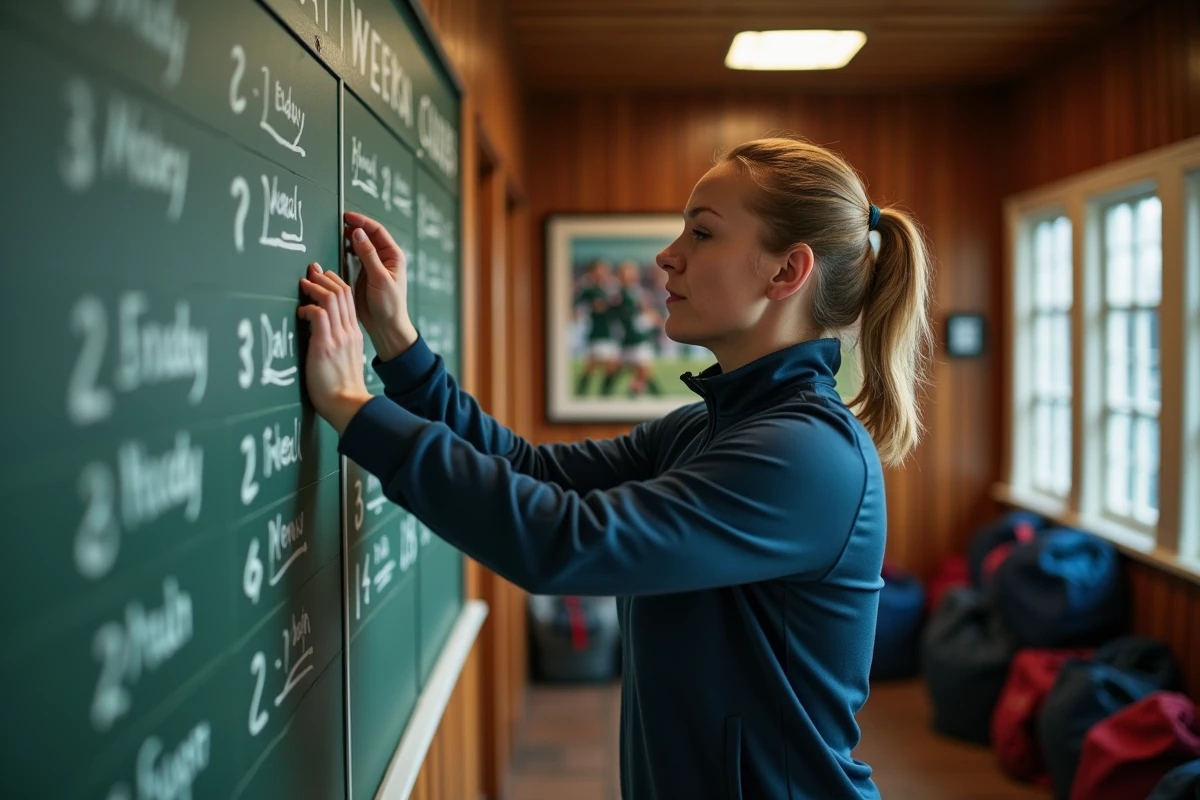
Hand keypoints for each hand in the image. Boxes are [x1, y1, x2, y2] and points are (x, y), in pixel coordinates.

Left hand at [297, 263, 372, 434]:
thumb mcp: (346, 360)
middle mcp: (349, 332)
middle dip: (324, 277)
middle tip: (310, 270)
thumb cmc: (342, 389)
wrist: (347, 405)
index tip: (322, 276)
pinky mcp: (325, 346)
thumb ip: (338, 344)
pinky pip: (318, 315)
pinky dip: (308, 307)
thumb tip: (322, 336)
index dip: (335, 282)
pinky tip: (300, 311)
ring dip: (315, 287)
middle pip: (342, 292)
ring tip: (303, 283)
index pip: (349, 299)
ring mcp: (339, 338)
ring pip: (332, 298)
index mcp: (354, 334)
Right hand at [344, 211, 417, 360]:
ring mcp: (373, 265)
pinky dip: (346, 251)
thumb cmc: (389, 304)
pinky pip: (354, 257)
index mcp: (393, 256)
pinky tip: (338, 249)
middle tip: (337, 224)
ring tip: (335, 234)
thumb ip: (368, 255)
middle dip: (354, 228)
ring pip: (360, 245)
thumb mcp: (379, 278)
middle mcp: (384, 258)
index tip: (347, 217)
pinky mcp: (363, 274)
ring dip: (349, 239)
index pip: (377, 231)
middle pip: (368, 236)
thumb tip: (358, 233)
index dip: (362, 222)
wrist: (386, 325)